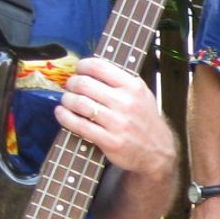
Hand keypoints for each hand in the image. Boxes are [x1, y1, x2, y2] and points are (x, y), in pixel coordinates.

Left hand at [56, 57, 177, 180]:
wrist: (157, 152)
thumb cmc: (145, 120)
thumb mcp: (142, 94)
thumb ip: (121, 81)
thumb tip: (91, 68)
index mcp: (134, 87)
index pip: (100, 67)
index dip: (82, 66)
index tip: (78, 69)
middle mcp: (126, 102)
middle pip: (84, 84)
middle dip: (71, 83)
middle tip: (70, 86)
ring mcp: (118, 123)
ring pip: (79, 103)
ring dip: (66, 100)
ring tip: (66, 100)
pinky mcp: (109, 141)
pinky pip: (79, 125)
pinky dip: (64, 117)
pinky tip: (62, 113)